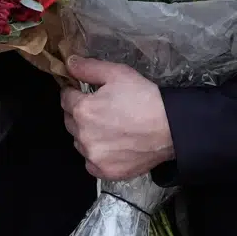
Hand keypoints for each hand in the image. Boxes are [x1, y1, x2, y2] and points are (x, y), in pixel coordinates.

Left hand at [61, 56, 175, 180]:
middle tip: (100, 109)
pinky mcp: (106, 172)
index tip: (85, 93)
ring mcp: (94, 156)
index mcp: (83, 110)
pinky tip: (110, 146)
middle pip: (70, 120)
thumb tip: (69, 63)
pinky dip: (96, 155)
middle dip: (79, 113)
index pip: (65, 98)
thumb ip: (88, 68)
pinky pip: (90, 163)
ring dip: (86, 134)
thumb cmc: (144, 98)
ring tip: (108, 127)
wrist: (170, 128)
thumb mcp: (117, 73)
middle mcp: (83, 135)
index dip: (74, 93)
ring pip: (79, 142)